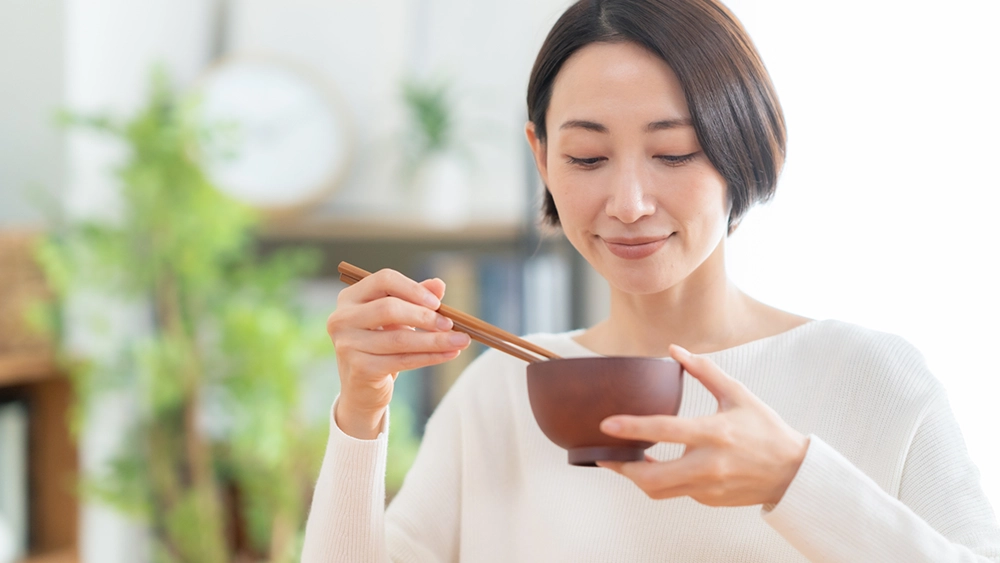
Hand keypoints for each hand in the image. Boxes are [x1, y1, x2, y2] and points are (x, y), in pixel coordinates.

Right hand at [326, 268, 470, 438]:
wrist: (362, 388)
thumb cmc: (381, 345)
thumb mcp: (397, 319)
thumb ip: (415, 299)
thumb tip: (439, 284)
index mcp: (350, 297)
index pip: (383, 280)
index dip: (413, 288)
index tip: (437, 302)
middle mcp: (342, 318)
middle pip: (389, 309)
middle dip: (425, 316)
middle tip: (450, 324)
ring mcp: (347, 345)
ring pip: (399, 338)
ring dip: (435, 340)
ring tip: (461, 341)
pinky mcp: (359, 369)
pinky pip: (402, 360)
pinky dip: (430, 357)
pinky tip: (450, 354)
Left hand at [597, 345, 808, 506]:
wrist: (793, 473)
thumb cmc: (765, 429)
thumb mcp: (738, 394)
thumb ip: (704, 371)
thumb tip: (674, 349)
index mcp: (714, 433)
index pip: (665, 430)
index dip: (632, 428)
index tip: (606, 424)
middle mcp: (708, 465)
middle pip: (652, 478)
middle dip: (622, 468)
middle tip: (604, 454)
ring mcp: (708, 487)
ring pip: (658, 491)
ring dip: (636, 477)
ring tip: (624, 461)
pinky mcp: (709, 500)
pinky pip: (676, 491)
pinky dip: (662, 480)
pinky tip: (658, 467)